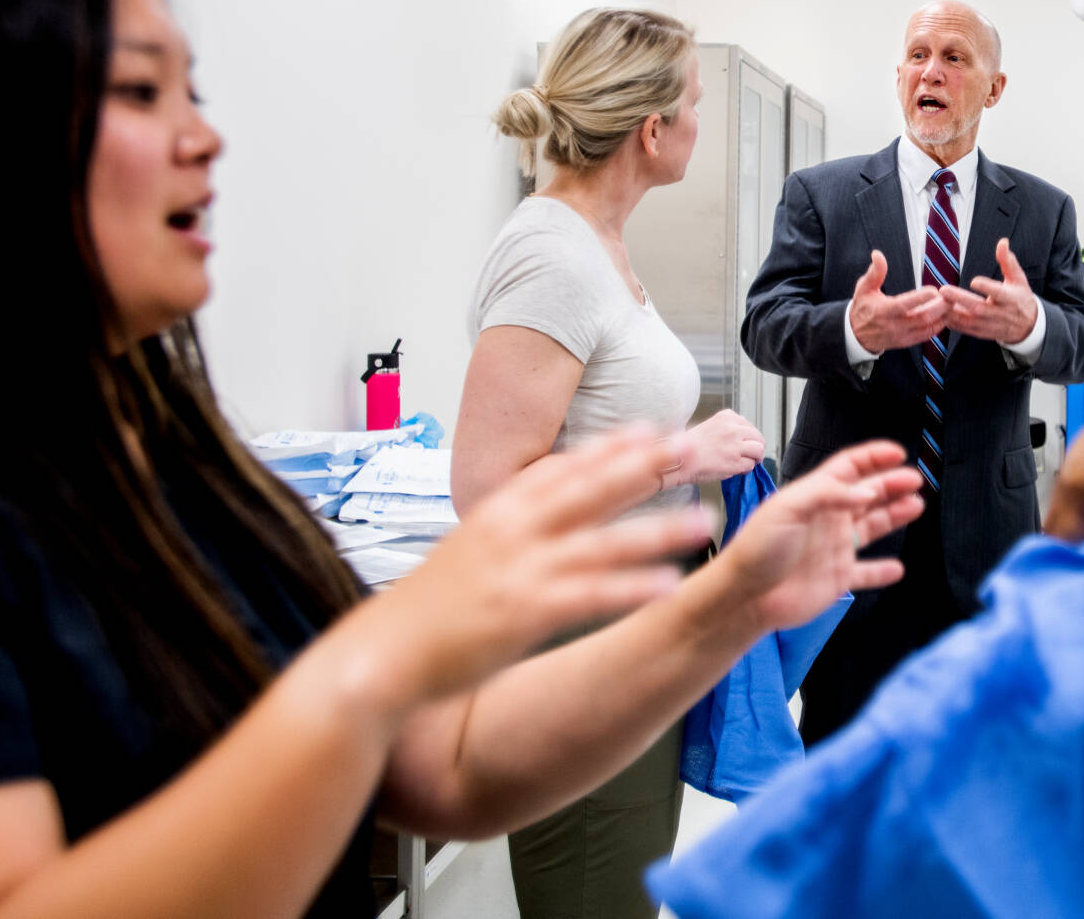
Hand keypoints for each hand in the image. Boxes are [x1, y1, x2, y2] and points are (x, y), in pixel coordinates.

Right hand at [356, 426, 711, 707]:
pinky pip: (592, 596)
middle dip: (644, 467)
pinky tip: (669, 586)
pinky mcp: (525, 613)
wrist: (380, 655)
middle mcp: (511, 532)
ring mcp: (520, 570)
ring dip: (657, 531)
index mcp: (495, 513)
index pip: (560, 468)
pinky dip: (632, 589)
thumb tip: (536, 519)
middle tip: (689, 448)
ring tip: (703, 521)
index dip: (607, 447)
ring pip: (603, 541)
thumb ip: (504, 533)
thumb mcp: (464, 554)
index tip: (647, 429)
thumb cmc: (422, 612)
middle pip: (590, 489)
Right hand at [683, 409, 765, 482]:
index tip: (746, 442)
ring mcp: (735, 445)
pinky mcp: (735, 462)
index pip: (748, 425)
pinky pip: (750, 465)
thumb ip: (727, 429)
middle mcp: (733, 429)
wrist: (679, 460)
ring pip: (758, 450)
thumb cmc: (689, 447)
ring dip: (755, 458)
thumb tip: (743, 439)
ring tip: (750, 462)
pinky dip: (746, 468)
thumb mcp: (710, 427)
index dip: (749, 437)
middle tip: (753, 455)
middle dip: (756, 447)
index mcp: (726, 417)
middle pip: (758, 437)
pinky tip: (737, 469)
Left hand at [719, 441, 924, 632]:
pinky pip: (865, 573)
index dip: (873, 457)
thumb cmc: (756, 549)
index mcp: (814, 496)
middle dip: (892, 484)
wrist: (745, 596)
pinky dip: (882, 571)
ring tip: (916, 505)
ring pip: (872, 527)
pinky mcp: (836, 578)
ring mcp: (833, 548)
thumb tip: (865, 491)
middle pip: (867, 494)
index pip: (849, 468)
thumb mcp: (789, 507)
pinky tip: (896, 568)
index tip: (896, 453)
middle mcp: (827, 519)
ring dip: (895, 516)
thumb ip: (828, 494)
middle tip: (915, 479)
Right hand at [848, 249, 947, 351]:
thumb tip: (878, 254)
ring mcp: (901, 336)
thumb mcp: (864, 288)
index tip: (934, 290)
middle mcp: (893, 326)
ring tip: (952, 304)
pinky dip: (938, 326)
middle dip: (939, 307)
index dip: (920, 298)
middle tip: (951, 296)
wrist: (857, 335)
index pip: (903, 305)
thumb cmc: (862, 307)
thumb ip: (874, 272)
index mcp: (883, 311)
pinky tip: (945, 315)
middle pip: (921, 318)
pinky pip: (926, 335)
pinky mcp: (907, 342)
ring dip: (942, 316)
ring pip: (927, 328)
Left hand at [938, 238, 1038, 344]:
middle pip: (979, 308)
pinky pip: (965, 329)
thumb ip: (1008, 261)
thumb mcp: (1018, 278)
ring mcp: (990, 325)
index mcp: (1010, 299)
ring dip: (952, 313)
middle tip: (944, 290)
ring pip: (969, 321)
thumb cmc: (1020, 297)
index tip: (974, 281)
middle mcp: (1000, 314)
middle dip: (960, 300)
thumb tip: (1003, 242)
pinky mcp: (982, 333)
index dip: (987, 288)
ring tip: (937, 302)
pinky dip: (952, 323)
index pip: (999, 293)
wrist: (1027, 326)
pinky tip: (941, 314)